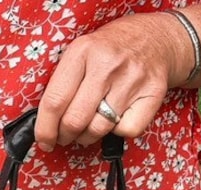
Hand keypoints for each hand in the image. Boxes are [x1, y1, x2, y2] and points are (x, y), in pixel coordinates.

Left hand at [35, 12, 191, 149]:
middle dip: (66, 136)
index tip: (44, 141)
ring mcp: (131, 80)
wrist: (155, 39)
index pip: (55, 101)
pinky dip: (118, 132)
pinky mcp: (152, 95)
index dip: (45, 129)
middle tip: (66, 136)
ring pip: (99, 129)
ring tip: (89, 127)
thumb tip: (45, 124)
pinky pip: (126, 131)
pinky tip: (116, 118)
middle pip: (75, 120)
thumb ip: (63, 83)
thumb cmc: (111, 51)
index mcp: (82, 51)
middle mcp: (107, 65)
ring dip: (88, 137)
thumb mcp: (82, 53)